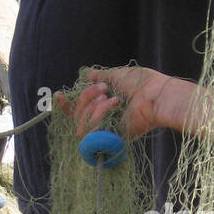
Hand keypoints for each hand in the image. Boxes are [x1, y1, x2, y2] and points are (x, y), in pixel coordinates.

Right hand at [64, 67, 180, 140]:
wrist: (156, 95)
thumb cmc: (141, 84)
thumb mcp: (116, 75)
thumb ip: (100, 76)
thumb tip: (87, 74)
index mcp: (105, 106)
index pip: (78, 111)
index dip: (66, 106)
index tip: (58, 95)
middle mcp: (104, 120)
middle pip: (76, 115)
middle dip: (85, 98)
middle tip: (103, 88)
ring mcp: (107, 130)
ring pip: (81, 123)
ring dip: (94, 106)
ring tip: (113, 98)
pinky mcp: (110, 139)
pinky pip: (91, 129)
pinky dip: (100, 112)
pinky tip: (115, 103)